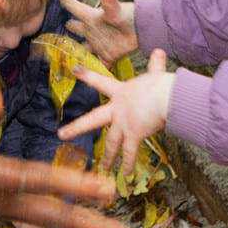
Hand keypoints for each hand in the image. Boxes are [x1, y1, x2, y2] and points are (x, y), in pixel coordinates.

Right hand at [0, 88, 132, 227]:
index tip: (108, 190)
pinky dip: (62, 223)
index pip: (40, 180)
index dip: (75, 184)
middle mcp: (2, 202)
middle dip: (92, 227)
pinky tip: (79, 224)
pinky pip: (36, 223)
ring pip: (49, 223)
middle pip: (54, 217)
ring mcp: (0, 212)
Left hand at [59, 49, 172, 175]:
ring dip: (107, 158)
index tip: (74, 70)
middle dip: (76, 128)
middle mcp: (117, 109)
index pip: (100, 81)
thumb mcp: (155, 74)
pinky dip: (127, 165)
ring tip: (101, 169)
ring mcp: (123, 123)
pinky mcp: (133, 135)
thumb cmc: (162, 85)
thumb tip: (159, 51)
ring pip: (111, 143)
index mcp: (121, 92)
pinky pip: (129, 153)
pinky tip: (124, 176)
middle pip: (92, 120)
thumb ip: (155, 65)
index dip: (86, 75)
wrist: (166, 97)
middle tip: (60, 134)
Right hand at [60, 0, 139, 63]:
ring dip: (76, 52)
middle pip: (75, 27)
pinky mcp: (106, 56)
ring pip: (83, 48)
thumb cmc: (126, 17)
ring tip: (64, 56)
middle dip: (70, 27)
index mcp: (90, 17)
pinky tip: (85, 73)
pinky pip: (97, 64)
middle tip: (56, 31)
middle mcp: (91, 30)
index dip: (67, 2)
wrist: (142, 31)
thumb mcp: (114, 9)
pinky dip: (92, 69)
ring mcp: (97, 44)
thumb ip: (109, 0)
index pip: (74, 8)